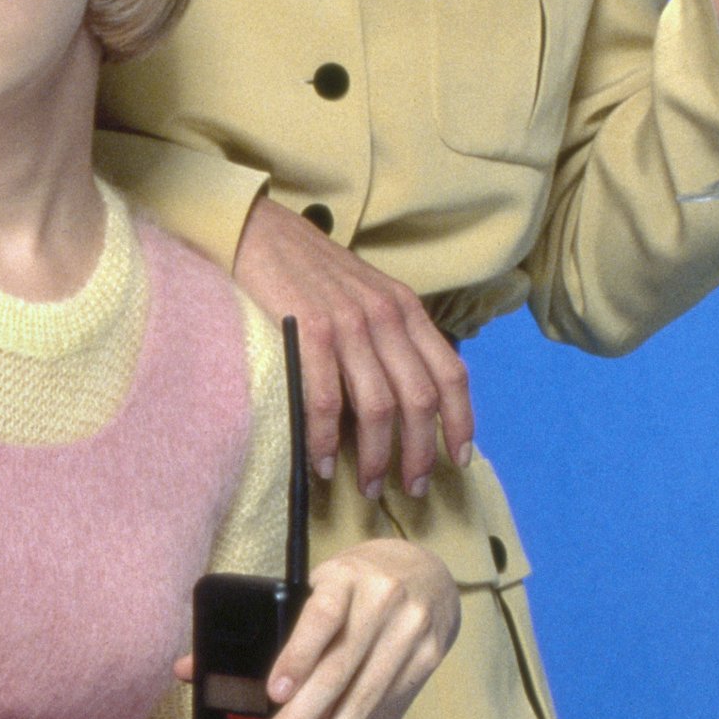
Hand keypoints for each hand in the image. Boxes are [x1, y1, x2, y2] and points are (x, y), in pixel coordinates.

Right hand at [227, 205, 473, 501]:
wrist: (257, 230)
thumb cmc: (306, 271)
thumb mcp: (364, 294)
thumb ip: (387, 336)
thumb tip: (398, 399)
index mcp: (405, 307)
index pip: (450, 371)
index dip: (461, 420)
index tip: (459, 459)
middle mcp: (385, 315)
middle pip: (419, 398)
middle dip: (420, 452)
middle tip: (412, 488)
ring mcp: (348, 324)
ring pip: (378, 407)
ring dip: (376, 456)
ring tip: (368, 487)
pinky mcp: (308, 333)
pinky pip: (325, 400)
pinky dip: (326, 440)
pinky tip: (323, 464)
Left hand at [252, 541, 458, 718]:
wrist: (425, 573)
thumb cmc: (352, 587)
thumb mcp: (311, 589)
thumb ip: (259, 629)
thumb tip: (188, 669)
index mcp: (344, 578)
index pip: (321, 616)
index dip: (298, 654)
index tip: (275, 692)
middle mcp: (382, 601)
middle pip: (339, 669)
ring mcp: (409, 632)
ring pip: (364, 697)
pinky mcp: (426, 660)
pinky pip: (385, 707)